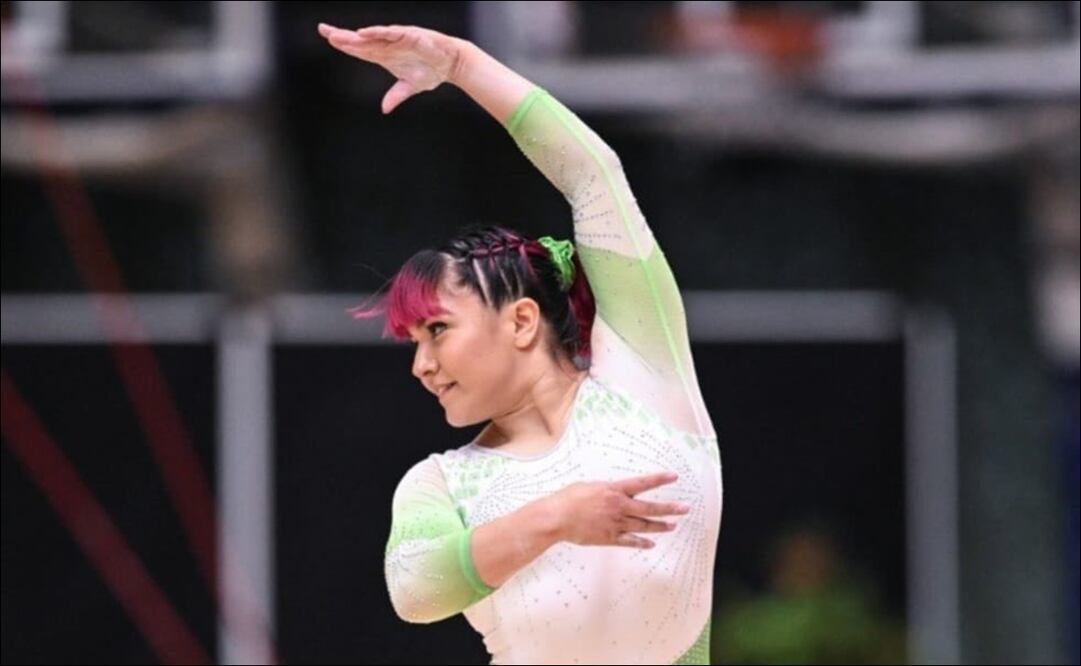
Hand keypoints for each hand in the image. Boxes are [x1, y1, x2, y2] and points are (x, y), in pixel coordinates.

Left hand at [317, 22, 467, 114]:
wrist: (450, 64)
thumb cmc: (430, 71)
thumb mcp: (410, 87)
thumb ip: (396, 96)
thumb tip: (385, 109)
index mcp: (384, 56)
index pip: (360, 49)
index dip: (344, 44)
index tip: (328, 37)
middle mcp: (387, 45)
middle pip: (360, 41)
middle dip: (342, 36)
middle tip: (324, 31)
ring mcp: (397, 39)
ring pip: (372, 36)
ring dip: (355, 36)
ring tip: (338, 35)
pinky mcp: (409, 35)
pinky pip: (390, 33)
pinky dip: (377, 32)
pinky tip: (364, 33)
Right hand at [549, 472, 689, 548]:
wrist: (557, 517)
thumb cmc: (569, 499)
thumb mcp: (590, 486)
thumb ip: (606, 490)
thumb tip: (614, 492)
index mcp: (614, 490)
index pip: (642, 483)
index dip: (659, 479)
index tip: (674, 477)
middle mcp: (619, 506)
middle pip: (650, 508)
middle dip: (669, 508)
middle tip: (684, 508)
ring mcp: (615, 524)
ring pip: (644, 525)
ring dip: (660, 526)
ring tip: (673, 526)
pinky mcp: (609, 538)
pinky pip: (630, 542)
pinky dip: (642, 543)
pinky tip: (651, 544)